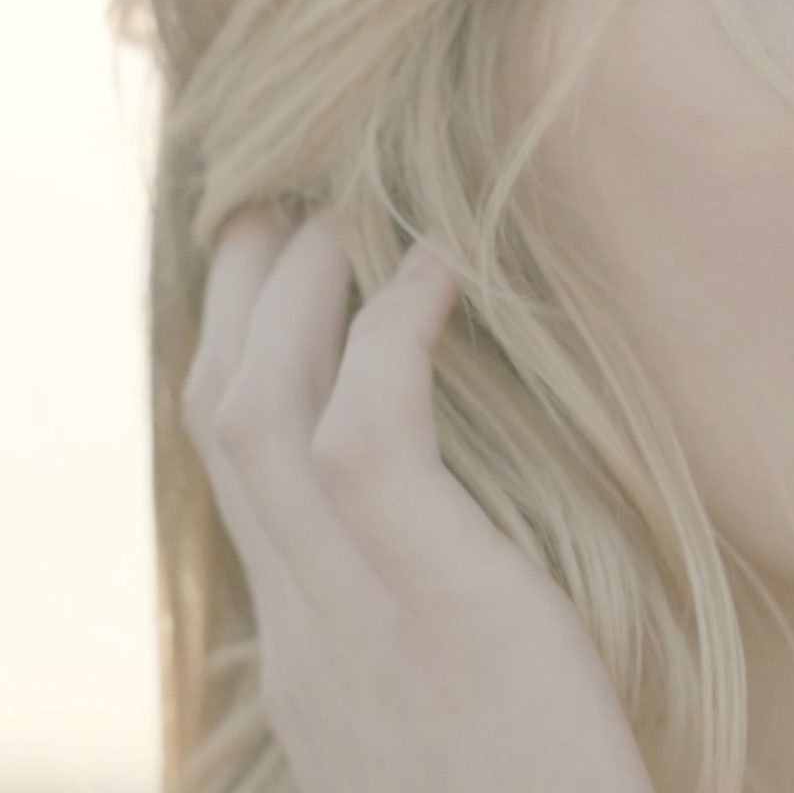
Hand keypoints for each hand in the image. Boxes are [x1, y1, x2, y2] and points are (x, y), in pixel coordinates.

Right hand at [180, 205, 656, 792]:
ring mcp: (349, 612)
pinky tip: (440, 271)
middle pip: (215, 418)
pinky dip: (390, 332)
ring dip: (288, 293)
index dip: (237, 363)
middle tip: (272, 205)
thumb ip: (416, 639)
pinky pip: (370, 430)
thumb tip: (444, 558)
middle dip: (232, 300)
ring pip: (257, 407)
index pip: (229, 479)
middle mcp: (300, 622)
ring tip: (339, 211)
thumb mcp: (445, 722)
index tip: (273, 290)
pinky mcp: (434, 596)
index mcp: (303, 649)